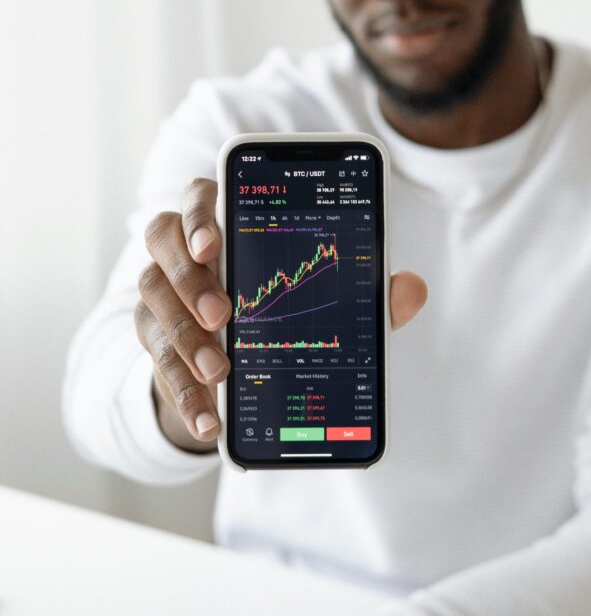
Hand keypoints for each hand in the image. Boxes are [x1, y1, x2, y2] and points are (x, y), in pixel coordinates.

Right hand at [135, 177, 427, 450]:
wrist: (238, 358)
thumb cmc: (286, 307)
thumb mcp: (331, 301)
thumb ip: (365, 292)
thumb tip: (412, 288)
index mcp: (225, 221)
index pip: (200, 196)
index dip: (200, 214)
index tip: (214, 243)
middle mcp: (182, 248)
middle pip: (162, 238)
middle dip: (189, 276)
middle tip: (221, 314)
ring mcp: (161, 291)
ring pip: (152, 297)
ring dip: (183, 336)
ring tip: (219, 371)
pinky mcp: (153, 338)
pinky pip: (156, 360)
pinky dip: (182, 392)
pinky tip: (209, 419)